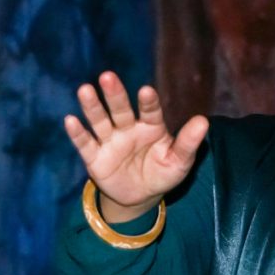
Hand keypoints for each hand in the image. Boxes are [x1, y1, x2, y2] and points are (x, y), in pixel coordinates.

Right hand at [64, 71, 208, 220]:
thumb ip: (188, 143)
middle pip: (120, 109)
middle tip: (108, 77)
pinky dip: (78, 133)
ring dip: (92, 107)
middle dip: (115, 95)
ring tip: (85, 90)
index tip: (146, 91)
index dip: (148, 102)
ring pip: (100, 121)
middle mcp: (128, 129)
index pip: (150, 112)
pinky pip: (85, 143)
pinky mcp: (95, 157)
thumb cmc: (162, 173)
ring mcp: (110, 141)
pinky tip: (70, 120)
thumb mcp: (179, 162)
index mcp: (151, 127)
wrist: (141, 196)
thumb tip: (203, 121)